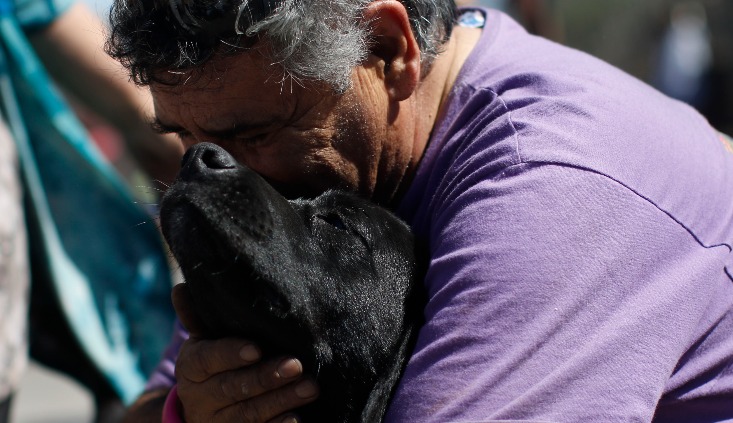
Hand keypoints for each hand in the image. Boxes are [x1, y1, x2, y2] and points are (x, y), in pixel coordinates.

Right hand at [172, 283, 318, 422]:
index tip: (256, 349)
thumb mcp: (203, 339)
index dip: (231, 354)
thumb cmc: (212, 361)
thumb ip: (197, 316)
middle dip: (266, 377)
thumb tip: (181, 288)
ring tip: (310, 388)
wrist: (200, 409)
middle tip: (296, 366)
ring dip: (281, 401)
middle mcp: (200, 397)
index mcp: (191, 366)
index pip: (208, 359)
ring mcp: (215, 422)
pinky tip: (296, 418)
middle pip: (233, 387)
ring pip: (248, 414)